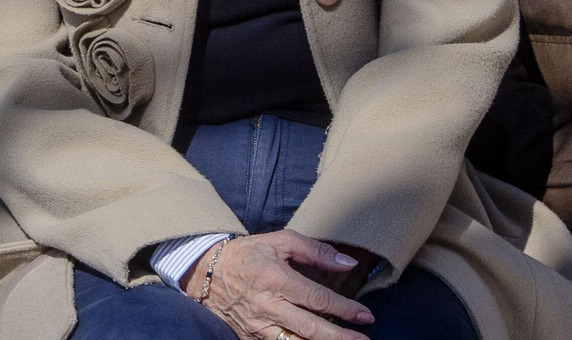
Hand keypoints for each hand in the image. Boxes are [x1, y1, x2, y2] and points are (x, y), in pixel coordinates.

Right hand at [181, 230, 374, 339]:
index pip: (317, 299)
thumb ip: (316, 251)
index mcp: (276, 279)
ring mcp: (256, 326)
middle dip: (341, 337)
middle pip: (310, 328)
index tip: (366, 316)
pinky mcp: (249, 338)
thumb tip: (347, 264)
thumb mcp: (281, 241)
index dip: (345, 310)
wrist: (206, 272)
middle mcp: (267, 306)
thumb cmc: (249, 254)